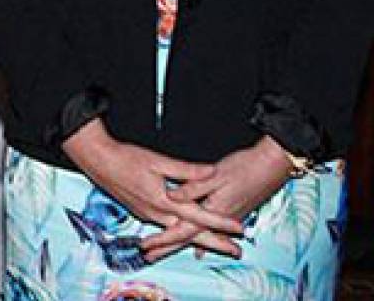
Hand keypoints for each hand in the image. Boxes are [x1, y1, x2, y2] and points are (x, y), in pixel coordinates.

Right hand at [60, 120, 243, 261]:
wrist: (98, 161)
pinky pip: (165, 228)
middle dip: (214, 243)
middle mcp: (156, 213)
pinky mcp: (141, 212)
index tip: (239, 227)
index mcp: (163, 200)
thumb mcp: (158, 161)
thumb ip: (187, 170)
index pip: (198, 215)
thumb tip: (211, 171)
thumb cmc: (125, 158)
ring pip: (177, 233)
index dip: (220, 222)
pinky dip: (179, 235)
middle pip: (190, 234)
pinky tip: (185, 234)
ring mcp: (147, 215)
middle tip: (235, 251)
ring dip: (198, 240)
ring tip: (216, 246)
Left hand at [151, 136, 293, 260]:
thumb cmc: (246, 167)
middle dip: (169, 247)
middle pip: (190, 238)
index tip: (148, 247)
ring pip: (201, 235)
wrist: (275, 166)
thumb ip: (193, 187)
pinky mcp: (234, 212)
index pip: (184, 230)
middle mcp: (221, 218)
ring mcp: (229, 217)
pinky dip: (202, 238)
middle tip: (151, 256)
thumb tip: (171, 196)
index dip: (164, 239)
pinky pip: (212, 231)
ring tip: (166, 251)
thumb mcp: (216, 174)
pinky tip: (200, 247)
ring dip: (183, 244)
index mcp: (213, 210)